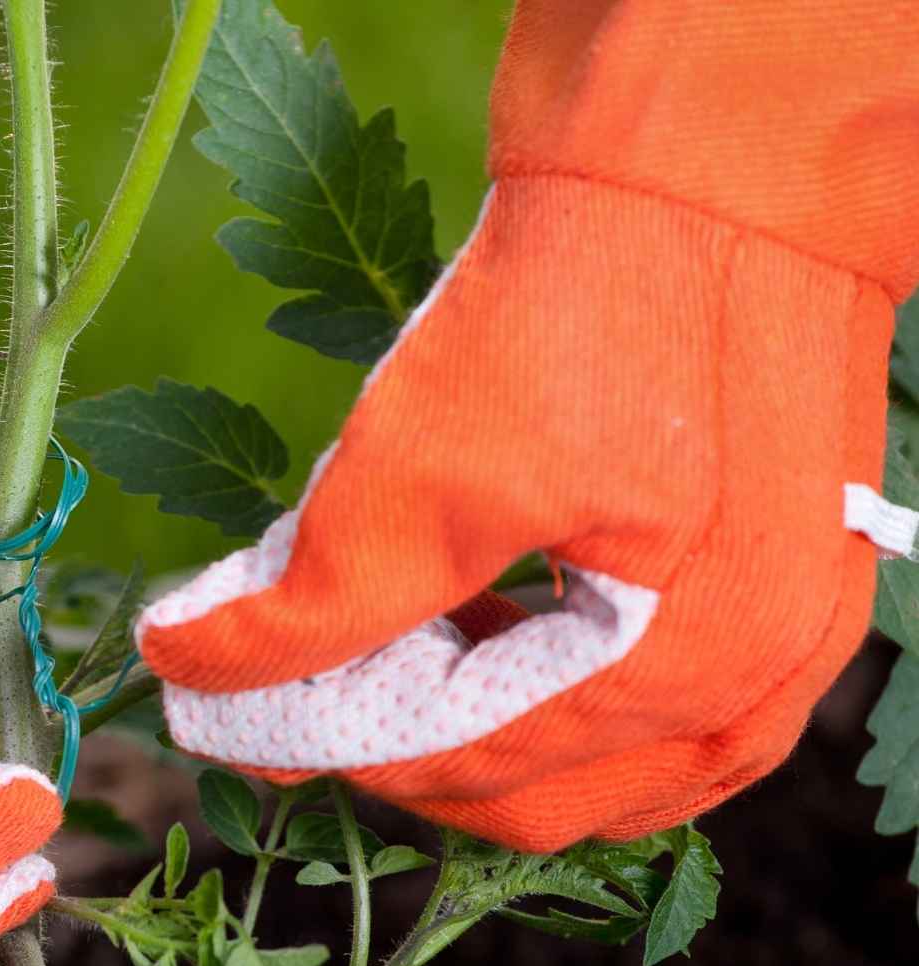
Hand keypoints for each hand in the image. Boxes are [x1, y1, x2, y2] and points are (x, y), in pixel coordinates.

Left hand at [137, 0, 918, 851]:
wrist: (706, 155)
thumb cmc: (584, 293)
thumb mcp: (426, 460)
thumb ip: (311, 601)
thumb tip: (189, 671)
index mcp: (699, 656)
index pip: (465, 762)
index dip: (322, 743)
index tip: (217, 715)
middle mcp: (764, 676)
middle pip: (533, 794)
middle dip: (392, 751)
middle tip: (286, 692)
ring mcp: (790, 636)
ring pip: (594, 772)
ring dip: (467, 734)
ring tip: (371, 663)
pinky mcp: (776, 586)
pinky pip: (651, 717)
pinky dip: (543, 700)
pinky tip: (470, 638)